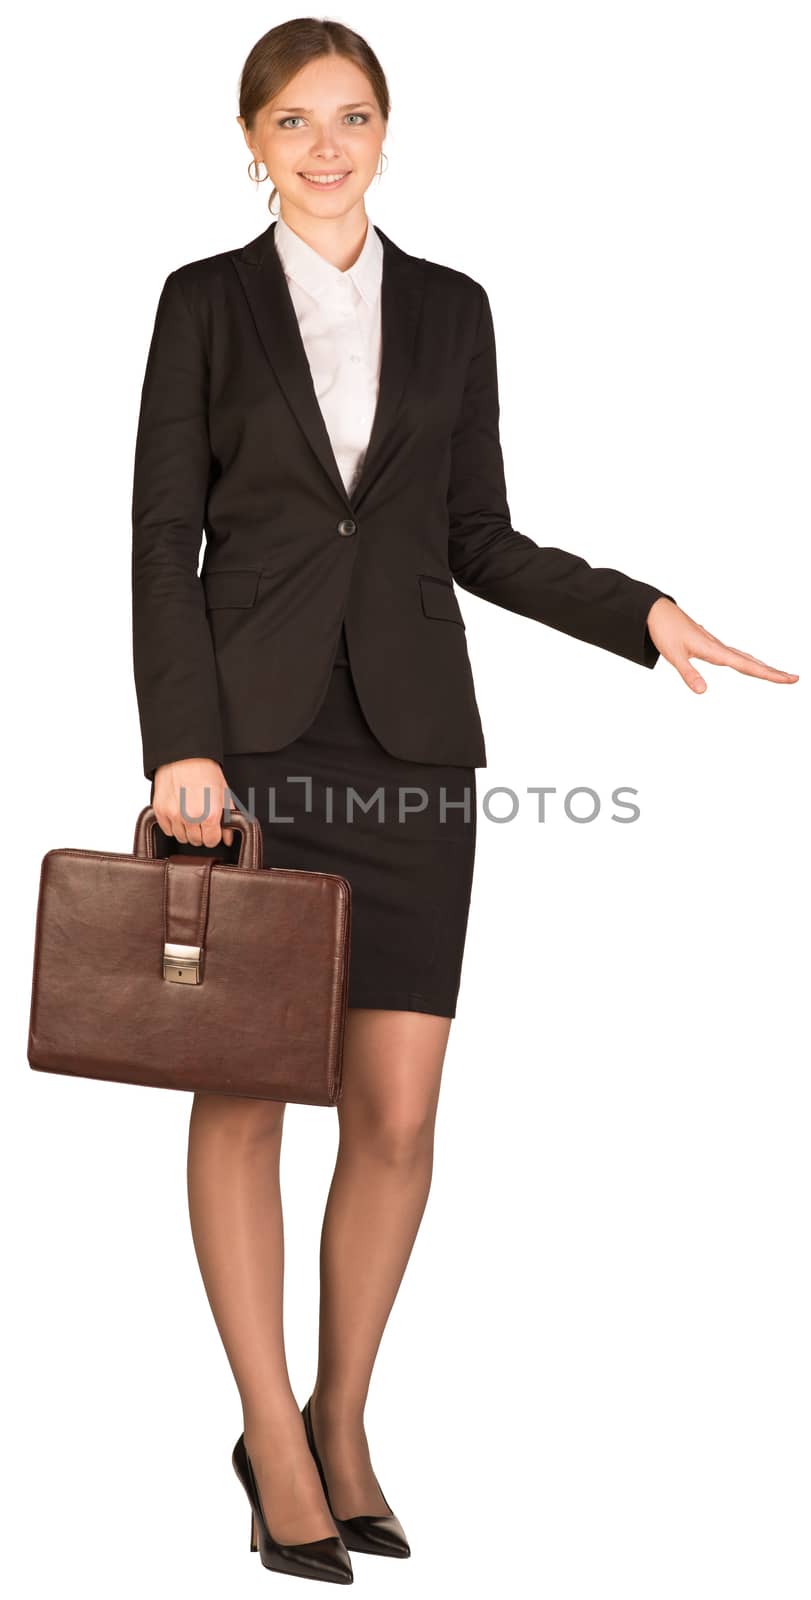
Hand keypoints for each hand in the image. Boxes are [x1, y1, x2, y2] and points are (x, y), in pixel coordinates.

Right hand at [152, 758, 234, 846]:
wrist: (184, 756)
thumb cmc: (205, 771)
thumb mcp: (224, 794)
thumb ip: (227, 818)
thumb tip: (227, 838)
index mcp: (210, 814)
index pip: (211, 841)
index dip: (213, 835)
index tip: (211, 829)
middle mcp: (191, 817)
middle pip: (196, 841)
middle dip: (200, 833)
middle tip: (201, 819)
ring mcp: (174, 815)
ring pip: (181, 837)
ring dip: (186, 830)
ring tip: (189, 814)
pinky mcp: (160, 811)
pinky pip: (167, 830)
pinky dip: (173, 825)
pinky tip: (179, 812)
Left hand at [646, 597, 798, 692]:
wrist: (657, 612)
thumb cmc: (665, 631)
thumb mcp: (674, 655)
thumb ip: (689, 674)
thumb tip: (703, 692)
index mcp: (715, 651)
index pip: (748, 666)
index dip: (769, 674)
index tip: (789, 679)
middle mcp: (719, 647)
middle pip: (752, 662)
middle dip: (772, 672)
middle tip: (793, 679)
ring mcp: (716, 646)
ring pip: (745, 658)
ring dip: (762, 667)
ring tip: (778, 675)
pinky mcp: (710, 645)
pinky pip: (735, 655)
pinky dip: (748, 661)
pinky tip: (750, 664)